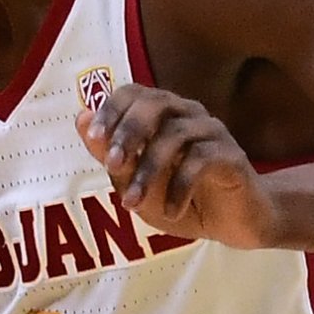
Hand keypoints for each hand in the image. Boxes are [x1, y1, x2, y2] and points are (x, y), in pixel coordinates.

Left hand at [79, 84, 281, 248]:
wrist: (230, 221)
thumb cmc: (177, 197)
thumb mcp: (133, 182)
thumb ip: (109, 153)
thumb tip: (81, 117)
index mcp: (160, 115)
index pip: (133, 93)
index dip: (111, 109)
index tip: (94, 137)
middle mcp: (187, 114)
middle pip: (156, 103)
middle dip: (129, 133)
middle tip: (112, 165)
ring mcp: (211, 132)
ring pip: (175, 135)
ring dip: (148, 171)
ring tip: (132, 204)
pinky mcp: (232, 154)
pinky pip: (201, 160)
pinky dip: (179, 188)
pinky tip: (171, 211)